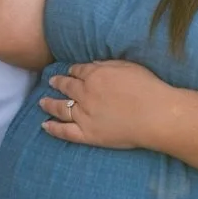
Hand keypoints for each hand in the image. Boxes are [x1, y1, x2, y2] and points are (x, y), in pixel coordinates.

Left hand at [39, 60, 173, 149]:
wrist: (155, 115)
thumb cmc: (147, 88)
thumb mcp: (128, 66)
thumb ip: (108, 64)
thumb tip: (93, 65)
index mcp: (96, 75)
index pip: (78, 71)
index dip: (73, 71)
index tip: (70, 72)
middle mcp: (85, 94)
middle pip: (66, 87)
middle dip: (58, 83)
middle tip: (51, 81)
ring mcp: (84, 115)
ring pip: (61, 108)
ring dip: (50, 104)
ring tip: (42, 102)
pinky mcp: (88, 134)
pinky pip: (65, 131)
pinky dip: (53, 128)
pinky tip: (45, 125)